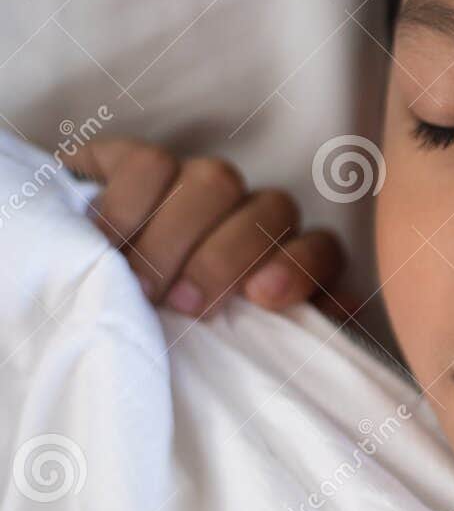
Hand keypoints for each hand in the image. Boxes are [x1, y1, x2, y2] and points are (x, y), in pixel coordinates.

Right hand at [69, 138, 345, 318]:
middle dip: (227, 259)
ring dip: (178, 237)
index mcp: (279, 258)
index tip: (262, 297)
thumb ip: (270, 336)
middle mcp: (246, 213)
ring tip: (141, 284)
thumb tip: (329, 322)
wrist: (67, 297)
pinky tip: (106, 241)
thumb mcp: (215, 348)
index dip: (300, 267)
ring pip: (215, 181)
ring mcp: (193, 184)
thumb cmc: (158, 333)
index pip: (321, 248)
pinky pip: (151, 164)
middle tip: (182, 304)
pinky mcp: (132, 162)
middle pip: (271, 209)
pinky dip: (130, 205)